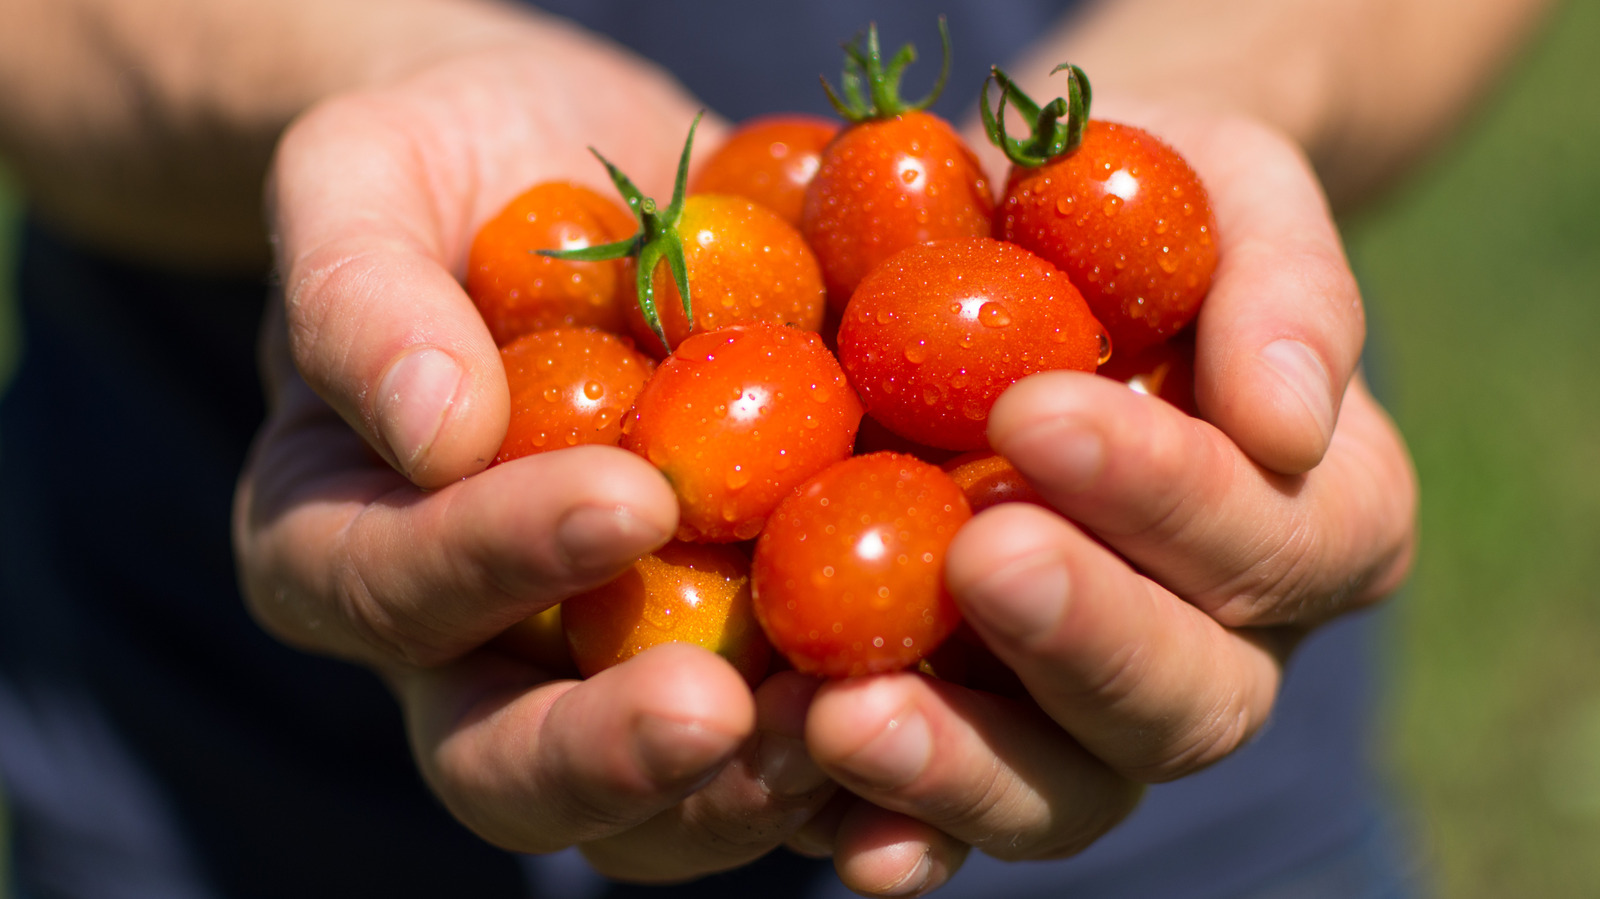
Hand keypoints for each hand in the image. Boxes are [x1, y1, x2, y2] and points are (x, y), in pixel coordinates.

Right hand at [234, 20, 836, 880]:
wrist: (588, 186)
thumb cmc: (453, 166)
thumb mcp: (368, 176)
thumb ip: (359, 293)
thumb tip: (431, 427)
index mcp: (346, 541)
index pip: (389, 587)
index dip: (493, 558)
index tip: (626, 496)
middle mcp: (471, 648)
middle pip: (502, 765)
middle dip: (607, 752)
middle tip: (716, 710)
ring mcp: (610, 673)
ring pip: (652, 810)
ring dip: (746, 789)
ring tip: (847, 728)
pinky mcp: (742, 663)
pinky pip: (788, 756)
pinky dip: (860, 760)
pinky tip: (939, 713)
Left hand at [792, 105, 1416, 894]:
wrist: (1020, 244)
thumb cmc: (1134, 202)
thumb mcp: (1227, 182)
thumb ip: (1282, 282)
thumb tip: (1290, 423)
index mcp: (1313, 520)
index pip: (1274, 541)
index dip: (1168, 494)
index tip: (1036, 411)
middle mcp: (1221, 642)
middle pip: (1190, 700)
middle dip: (1083, 637)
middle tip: (978, 559)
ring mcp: (1091, 708)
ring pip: (1072, 789)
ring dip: (967, 766)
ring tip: (847, 716)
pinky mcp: (976, 731)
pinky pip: (949, 811)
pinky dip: (893, 825)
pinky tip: (819, 816)